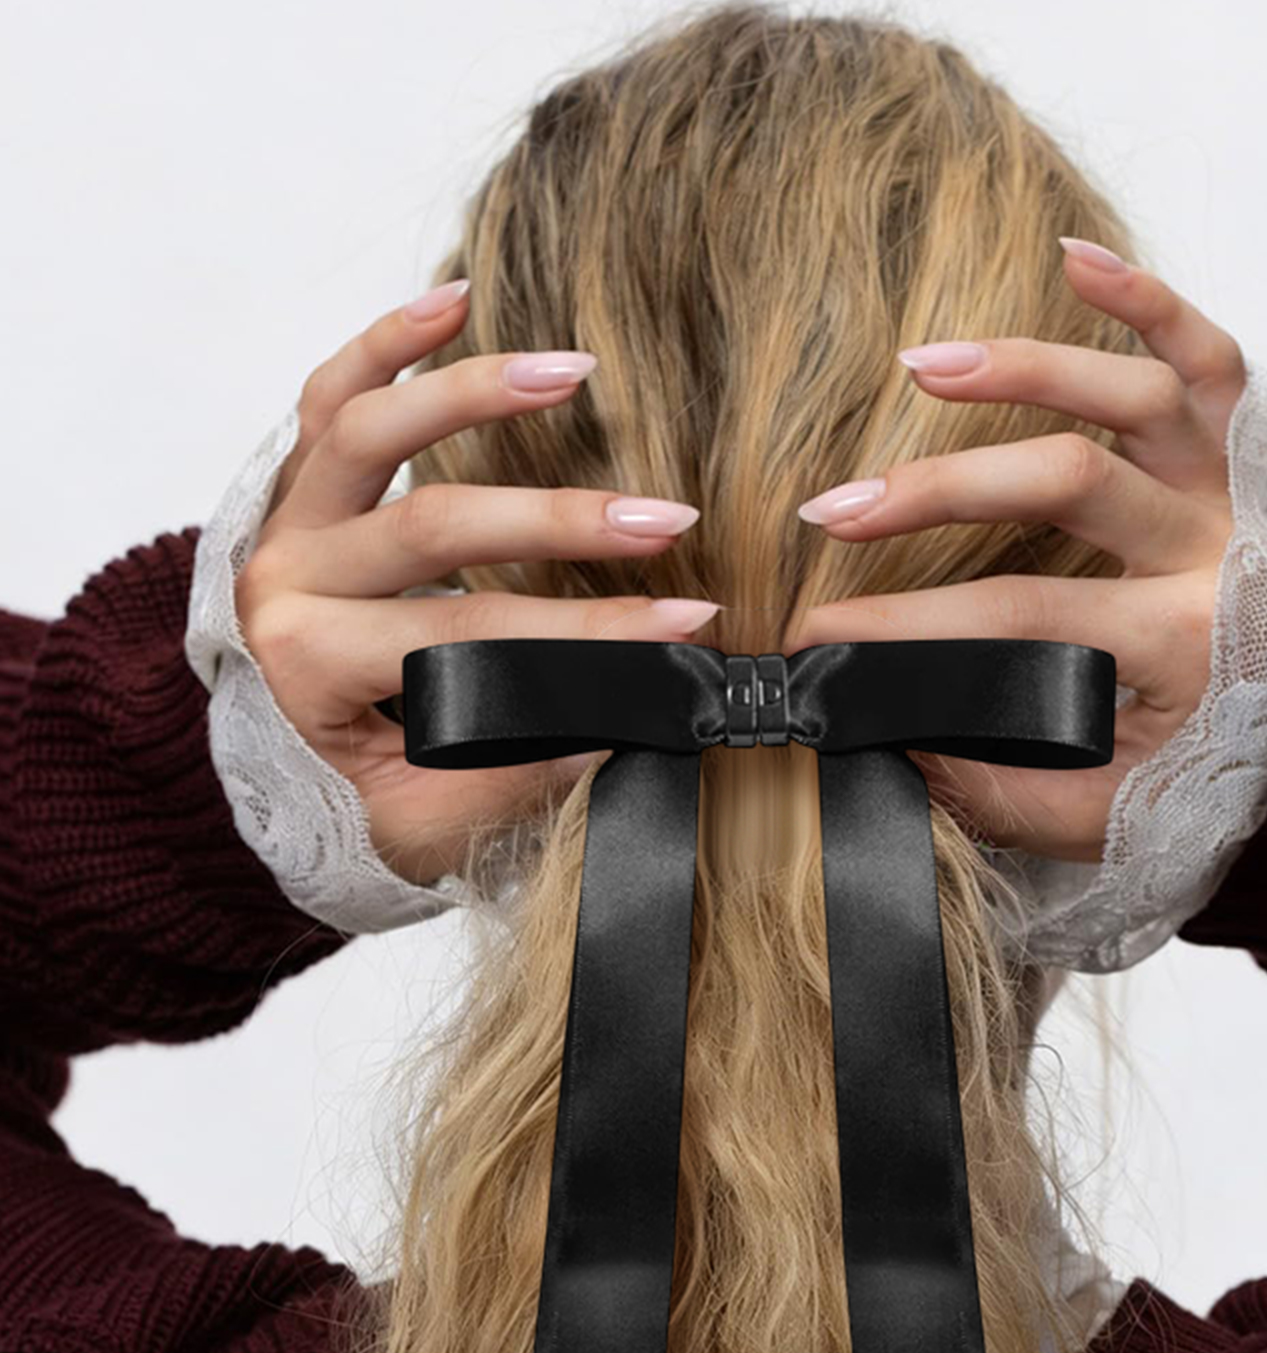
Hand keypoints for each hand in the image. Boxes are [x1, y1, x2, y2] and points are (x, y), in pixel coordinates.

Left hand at [237, 280, 717, 887]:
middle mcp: (286, 579)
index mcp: (309, 667)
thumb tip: (630, 715)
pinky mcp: (297, 485)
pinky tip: (455, 302)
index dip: (588, 639)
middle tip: (668, 520)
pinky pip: (329, 397)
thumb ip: (517, 769)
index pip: (469, 642)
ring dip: (474, 393)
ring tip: (574, 371)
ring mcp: (287, 520)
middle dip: (564, 523)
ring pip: (370, 431)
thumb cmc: (348, 800)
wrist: (263, 774)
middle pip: (435, 525)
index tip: (686, 629)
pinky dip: (386, 343)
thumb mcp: (426, 820)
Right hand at [785, 244, 1247, 864]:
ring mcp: (1236, 488)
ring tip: (915, 365)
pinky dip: (1146, 300)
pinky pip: (1209, 353)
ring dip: (1022, 370)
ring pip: (1133, 398)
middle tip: (832, 511)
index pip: (1018, 621)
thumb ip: (993, 790)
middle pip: (1066, 485)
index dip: (902, 626)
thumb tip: (881, 731)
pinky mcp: (1249, 446)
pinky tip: (1069, 259)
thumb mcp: (1099, 816)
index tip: (815, 633)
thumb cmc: (1195, 773)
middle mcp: (1217, 554)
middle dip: (933, 493)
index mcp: (1181, 651)